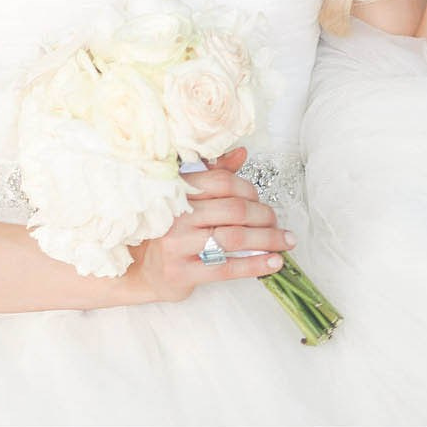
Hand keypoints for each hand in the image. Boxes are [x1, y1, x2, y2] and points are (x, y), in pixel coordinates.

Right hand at [130, 149, 291, 302]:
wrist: (141, 268)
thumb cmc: (170, 229)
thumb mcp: (186, 198)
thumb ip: (214, 174)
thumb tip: (241, 154)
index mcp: (178, 190)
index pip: (222, 181)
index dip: (249, 189)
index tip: (262, 200)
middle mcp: (177, 214)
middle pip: (233, 209)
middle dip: (264, 216)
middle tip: (278, 223)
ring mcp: (178, 244)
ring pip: (234, 237)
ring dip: (267, 239)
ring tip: (285, 241)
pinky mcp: (182, 272)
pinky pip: (227, 268)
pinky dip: (256, 265)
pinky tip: (274, 263)